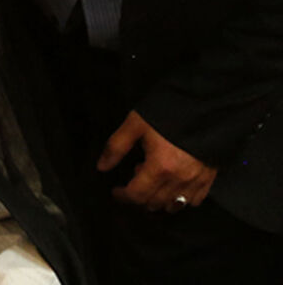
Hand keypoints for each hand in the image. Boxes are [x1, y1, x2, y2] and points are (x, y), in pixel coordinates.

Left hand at [98, 111, 217, 212]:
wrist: (204, 105)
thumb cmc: (168, 113)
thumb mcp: (135, 124)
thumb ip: (116, 147)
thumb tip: (102, 166)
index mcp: (160, 167)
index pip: (136, 195)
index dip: (122, 196)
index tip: (116, 191)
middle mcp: (179, 179)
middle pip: (154, 203)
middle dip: (139, 197)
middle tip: (135, 177)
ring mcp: (197, 180)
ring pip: (174, 205)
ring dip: (159, 199)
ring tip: (154, 178)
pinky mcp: (209, 178)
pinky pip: (194, 200)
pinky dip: (181, 198)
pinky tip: (173, 183)